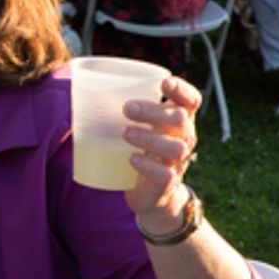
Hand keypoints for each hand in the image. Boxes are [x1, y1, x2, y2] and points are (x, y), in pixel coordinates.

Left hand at [122, 75, 200, 224]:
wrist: (153, 195)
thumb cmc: (143, 153)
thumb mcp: (140, 129)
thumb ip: (126, 114)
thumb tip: (86, 93)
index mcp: (179, 122)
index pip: (191, 101)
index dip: (182, 90)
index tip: (164, 83)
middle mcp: (184, 139)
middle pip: (181, 119)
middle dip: (154, 111)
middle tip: (127, 108)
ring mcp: (177, 163)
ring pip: (176, 147)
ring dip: (150, 138)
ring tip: (126, 134)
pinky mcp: (167, 184)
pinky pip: (165, 174)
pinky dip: (147, 165)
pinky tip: (131, 158)